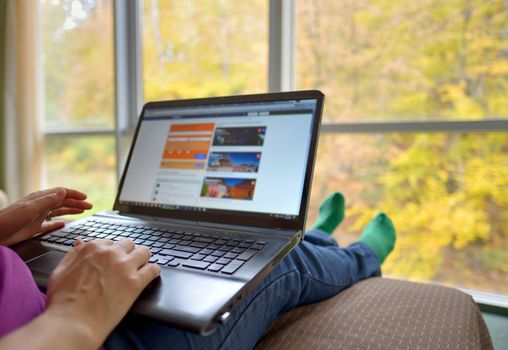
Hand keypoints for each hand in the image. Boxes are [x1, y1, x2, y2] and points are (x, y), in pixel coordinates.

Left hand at [0, 187, 92, 245]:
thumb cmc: (10, 219)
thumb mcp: (31, 208)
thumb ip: (48, 200)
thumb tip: (63, 192)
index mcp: (39, 198)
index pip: (60, 193)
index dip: (74, 194)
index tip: (85, 197)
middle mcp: (40, 206)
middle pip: (62, 202)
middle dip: (76, 203)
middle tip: (89, 206)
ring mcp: (38, 217)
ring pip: (59, 212)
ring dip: (71, 211)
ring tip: (83, 211)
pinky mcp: (34, 228)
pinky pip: (50, 224)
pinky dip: (58, 223)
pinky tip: (65, 223)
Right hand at [45, 239, 160, 347]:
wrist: (74, 322)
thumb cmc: (64, 301)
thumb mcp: (60, 271)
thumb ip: (73, 255)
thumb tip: (80, 243)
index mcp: (93, 248)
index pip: (110, 242)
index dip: (112, 252)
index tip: (113, 259)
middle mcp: (111, 254)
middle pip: (129, 244)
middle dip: (128, 253)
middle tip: (126, 264)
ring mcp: (125, 267)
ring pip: (144, 252)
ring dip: (143, 259)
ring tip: (141, 266)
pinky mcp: (136, 282)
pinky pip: (153, 269)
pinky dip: (154, 271)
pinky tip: (151, 275)